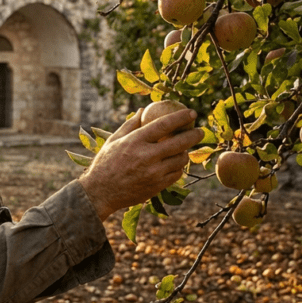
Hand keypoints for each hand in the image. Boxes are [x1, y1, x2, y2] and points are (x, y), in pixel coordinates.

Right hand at [79, 107, 202, 220]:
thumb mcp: (113, 140)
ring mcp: (153, 172)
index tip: (192, 112)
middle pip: (179, 142)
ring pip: (181, 159)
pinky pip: (176, 174)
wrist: (100, 192)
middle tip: (200, 131)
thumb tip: (143, 110)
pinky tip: (174, 164)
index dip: (181, 117)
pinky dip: (178, 167)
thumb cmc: (105, 163)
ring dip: (185, 152)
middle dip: (194, 135)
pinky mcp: (157, 186)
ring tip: (184, 149)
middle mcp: (146, 156)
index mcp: (135, 141)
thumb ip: (130, 125)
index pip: (164, 125)